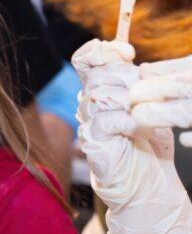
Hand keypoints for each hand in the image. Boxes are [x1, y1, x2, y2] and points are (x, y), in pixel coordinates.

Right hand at [72, 39, 191, 233]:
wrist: (147, 183)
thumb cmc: (148, 144)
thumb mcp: (146, 104)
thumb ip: (134, 80)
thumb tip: (127, 54)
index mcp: (98, 92)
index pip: (85, 59)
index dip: (102, 50)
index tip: (127, 52)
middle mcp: (88, 106)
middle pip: (96, 74)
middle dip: (125, 77)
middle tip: (143, 94)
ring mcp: (87, 125)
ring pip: (99, 95)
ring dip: (129, 101)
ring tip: (145, 116)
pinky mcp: (92, 143)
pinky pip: (105, 121)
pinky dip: (128, 122)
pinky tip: (139, 131)